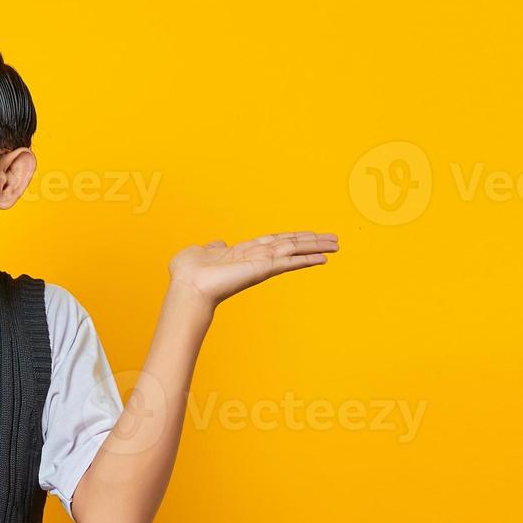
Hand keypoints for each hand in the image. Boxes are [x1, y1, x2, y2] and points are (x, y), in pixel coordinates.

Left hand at [168, 231, 338, 308]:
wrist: (186, 287)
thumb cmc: (188, 273)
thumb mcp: (200, 252)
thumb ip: (212, 247)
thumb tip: (216, 244)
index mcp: (244, 252)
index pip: (275, 242)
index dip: (293, 237)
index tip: (309, 235)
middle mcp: (257, 258)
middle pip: (291, 245)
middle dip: (312, 241)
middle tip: (334, 239)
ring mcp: (261, 264)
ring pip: (295, 250)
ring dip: (316, 246)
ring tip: (336, 244)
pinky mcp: (263, 269)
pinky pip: (290, 262)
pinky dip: (307, 259)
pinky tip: (323, 258)